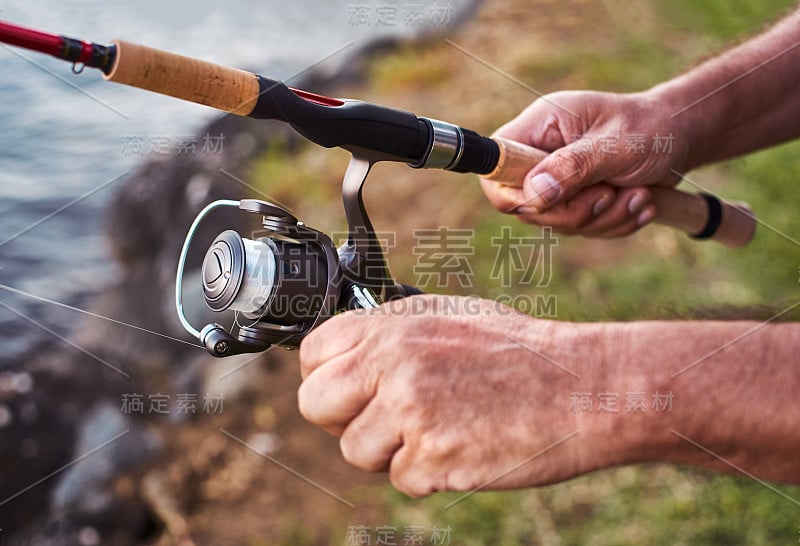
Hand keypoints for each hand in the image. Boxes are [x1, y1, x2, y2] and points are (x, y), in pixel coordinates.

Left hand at [298, 295, 616, 496]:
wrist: (581, 386)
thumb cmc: (521, 352)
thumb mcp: (450, 318)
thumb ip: (392, 336)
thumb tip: (349, 360)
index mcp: (393, 325)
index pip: (314, 353)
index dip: (325, 376)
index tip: (345, 389)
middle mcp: (392, 364)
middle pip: (315, 405)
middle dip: (342, 419)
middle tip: (380, 420)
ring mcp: (410, 412)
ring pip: (355, 451)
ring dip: (389, 452)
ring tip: (438, 430)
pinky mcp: (432, 458)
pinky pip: (401, 479)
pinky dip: (428, 473)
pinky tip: (464, 446)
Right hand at [480, 90, 689, 236]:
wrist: (683, 136)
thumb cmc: (651, 128)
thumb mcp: (616, 145)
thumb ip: (573, 168)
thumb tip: (533, 194)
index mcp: (540, 128)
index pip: (496, 166)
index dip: (510, 191)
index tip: (547, 200)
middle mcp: (541, 154)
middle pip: (526, 205)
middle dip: (574, 211)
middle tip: (610, 194)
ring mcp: (557, 179)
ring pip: (558, 222)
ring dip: (603, 219)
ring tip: (638, 195)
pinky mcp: (576, 199)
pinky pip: (581, 229)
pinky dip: (613, 224)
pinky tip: (639, 202)